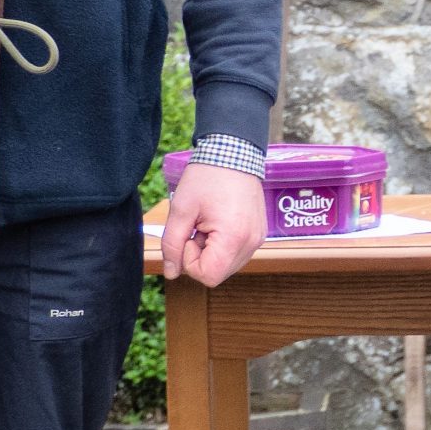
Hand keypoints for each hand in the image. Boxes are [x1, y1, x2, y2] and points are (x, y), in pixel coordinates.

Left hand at [162, 163, 268, 284]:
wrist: (234, 153)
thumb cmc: (207, 177)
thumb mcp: (181, 210)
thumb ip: (172, 244)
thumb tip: (171, 273)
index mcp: (234, 238)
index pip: (208, 276)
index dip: (189, 262)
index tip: (189, 236)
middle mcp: (251, 243)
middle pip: (218, 273)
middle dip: (200, 257)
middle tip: (197, 229)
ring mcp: (258, 239)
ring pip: (227, 266)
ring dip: (211, 253)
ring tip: (208, 225)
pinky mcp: (259, 234)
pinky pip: (237, 254)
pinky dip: (223, 247)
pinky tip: (218, 224)